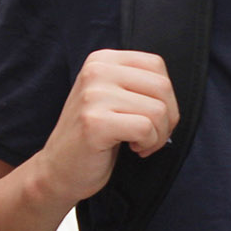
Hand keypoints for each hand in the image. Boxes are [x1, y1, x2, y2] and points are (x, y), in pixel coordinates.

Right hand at [37, 50, 179, 204]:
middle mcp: (96, 71)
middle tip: (152, 136)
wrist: (58, 171)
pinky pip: (146, 129)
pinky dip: (148, 143)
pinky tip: (134, 149)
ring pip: (157, 110)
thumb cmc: (94, 136)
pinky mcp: (95, 123)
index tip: (154, 117)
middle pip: (161, 87)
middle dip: (168, 118)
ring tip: (141, 143)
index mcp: (102, 60)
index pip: (156, 65)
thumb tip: (172, 91)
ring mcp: (93, 96)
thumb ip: (137, 83)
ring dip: (159, 135)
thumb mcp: (111, 96)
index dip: (166, 95)